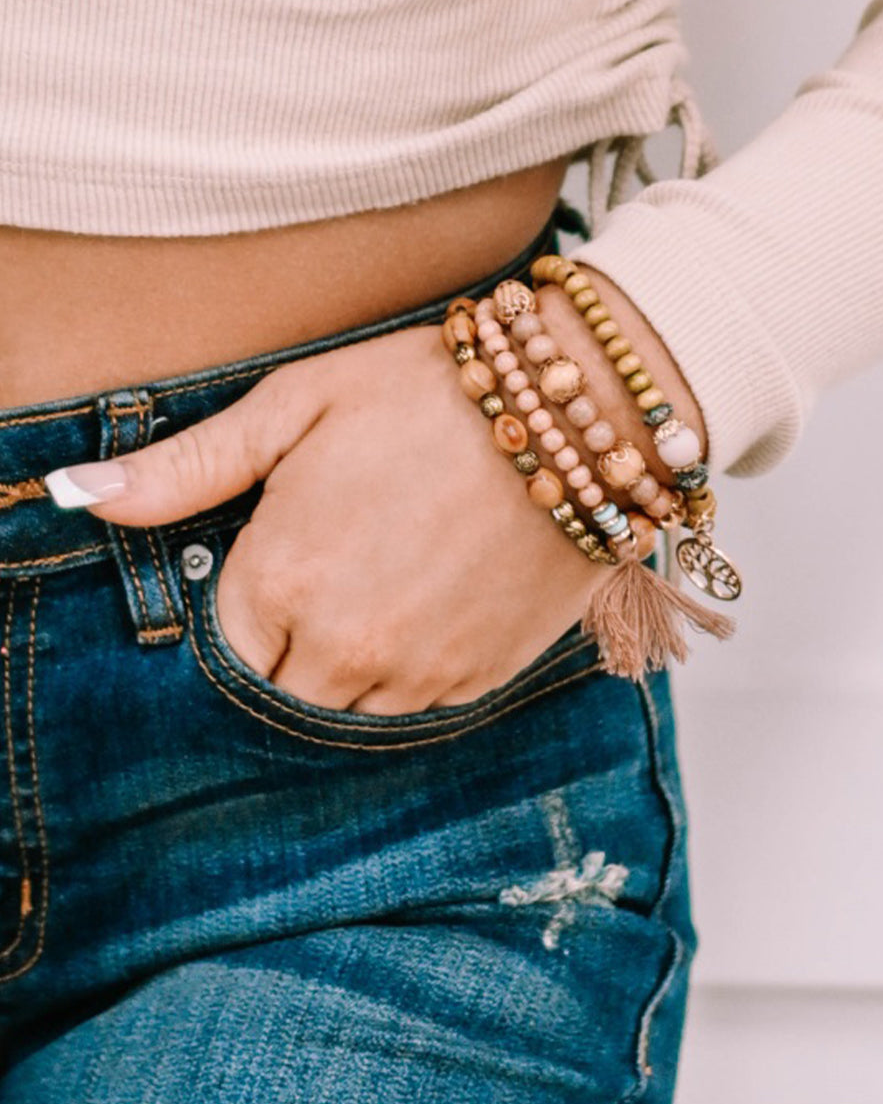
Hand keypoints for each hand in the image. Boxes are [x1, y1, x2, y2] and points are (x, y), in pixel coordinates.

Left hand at [46, 325, 609, 713]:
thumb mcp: (297, 405)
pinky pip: (415, 709)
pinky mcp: (477, 683)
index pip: (222, 646)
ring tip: (387, 581)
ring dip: (348, 664)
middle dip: (291, 642)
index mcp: (281, 580)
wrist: (578, 410)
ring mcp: (415, 674)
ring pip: (344, 712)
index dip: (248, 601)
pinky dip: (410, 669)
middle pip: (279, 689)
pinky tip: (433, 598)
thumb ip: (187, 466)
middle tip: (338, 568)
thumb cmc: (428, 391)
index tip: (284, 558)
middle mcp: (341, 647)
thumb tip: (82, 497)